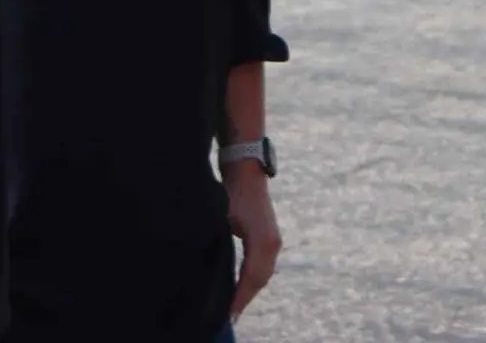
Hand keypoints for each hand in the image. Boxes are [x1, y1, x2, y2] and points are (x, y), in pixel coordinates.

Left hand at [224, 164, 280, 320]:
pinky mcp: (271, 237)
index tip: (228, 315)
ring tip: (234, 307)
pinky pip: (264, 266)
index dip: (239, 299)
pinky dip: (253, 279)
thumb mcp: (222, 218)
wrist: (247, 168)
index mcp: (262, 242)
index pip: (250, 279)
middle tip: (228, 318)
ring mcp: (274, 241)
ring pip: (263, 274)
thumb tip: (211, 272)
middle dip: (244, 299)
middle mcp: (273, 244)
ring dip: (249, 290)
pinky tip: (242, 287)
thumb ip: (220, 244)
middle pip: (259, 280)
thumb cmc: (231, 191)